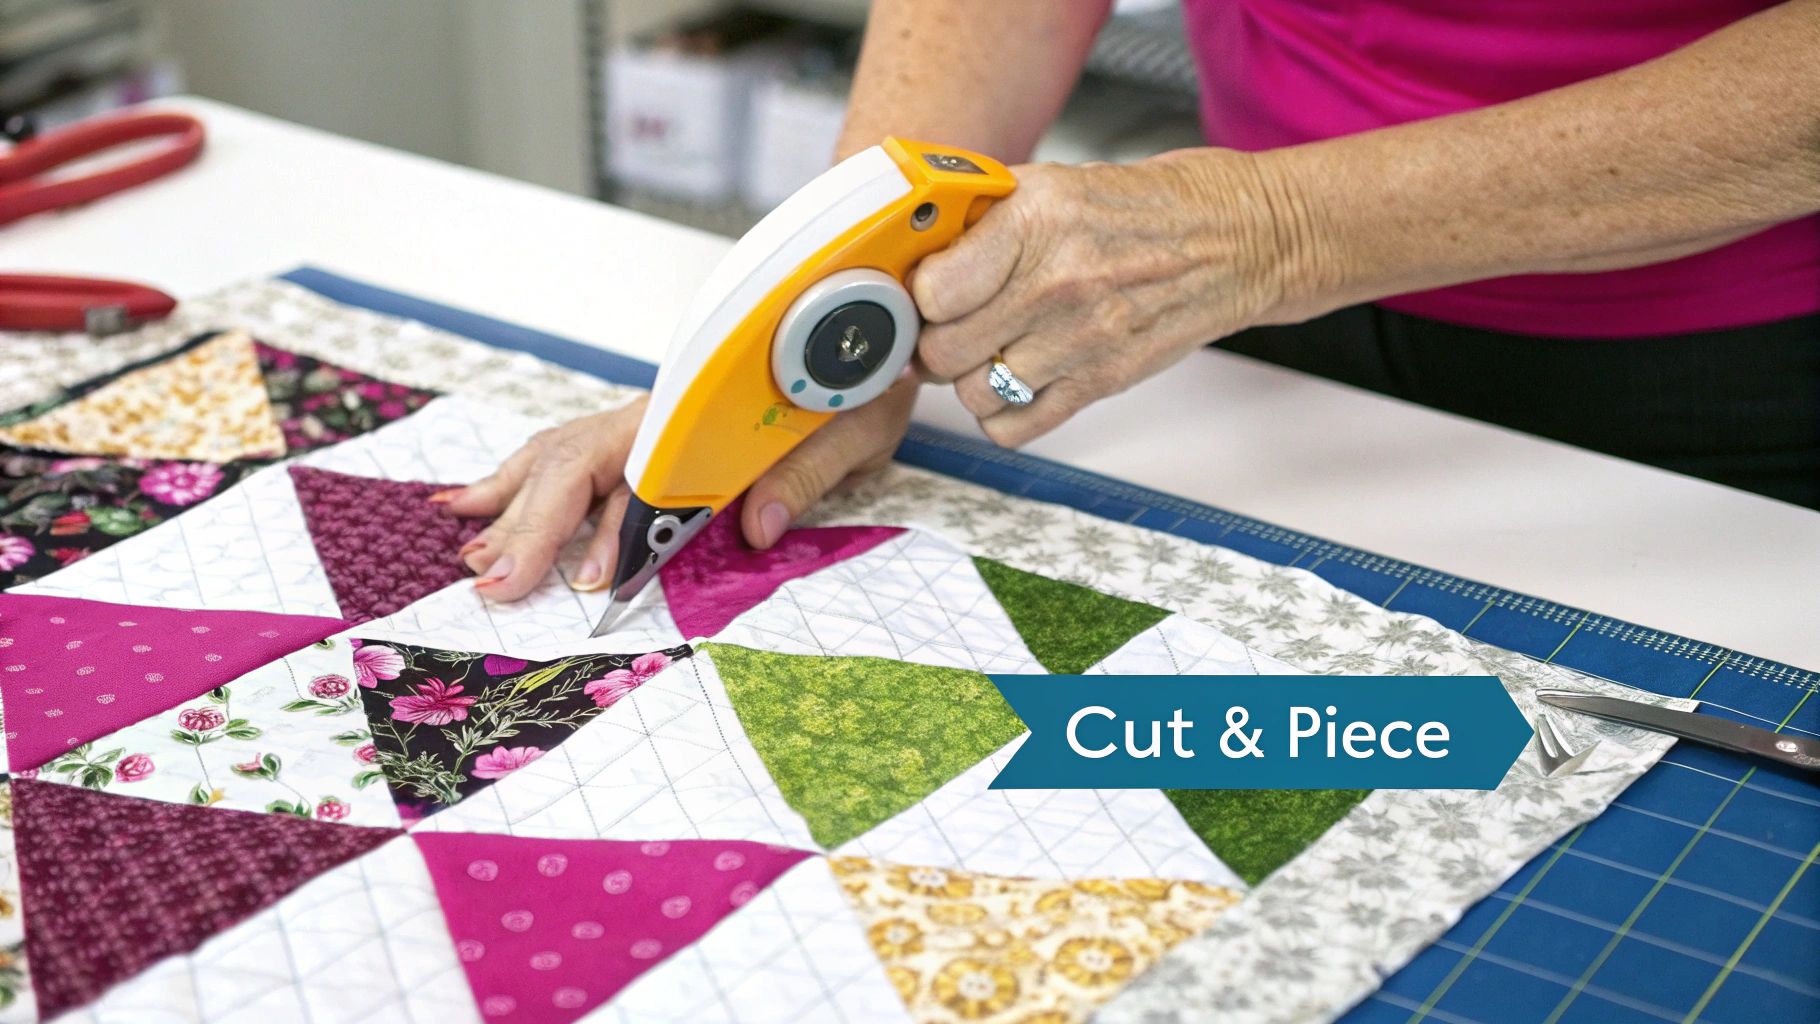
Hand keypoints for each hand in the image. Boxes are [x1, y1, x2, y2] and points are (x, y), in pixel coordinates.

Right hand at [442, 375, 918, 601]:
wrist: (865, 332)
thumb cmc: (859, 382)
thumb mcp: (851, 429)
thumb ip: (803, 474)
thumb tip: (756, 526)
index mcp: (706, 413)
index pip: (639, 474)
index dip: (607, 529)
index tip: (588, 581)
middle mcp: (661, 413)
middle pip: (575, 462)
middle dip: (528, 523)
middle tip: (492, 582)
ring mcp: (646, 420)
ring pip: (559, 454)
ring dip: (510, 501)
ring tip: (468, 543)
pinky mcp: (645, 431)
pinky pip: (570, 455)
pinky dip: (520, 480)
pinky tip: (480, 502)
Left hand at [912, 151, 1306, 445]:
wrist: (1238, 239)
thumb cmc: (1145, 210)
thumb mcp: (1057, 186)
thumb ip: (986, 222)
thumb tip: (916, 263)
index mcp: (1038, 220)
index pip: (933, 289)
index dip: (919, 296)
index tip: (927, 292)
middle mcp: (1057, 282)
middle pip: (944, 350)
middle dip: (937, 341)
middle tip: (955, 325)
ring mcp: (1082, 339)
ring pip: (972, 394)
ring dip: (970, 379)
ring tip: (992, 350)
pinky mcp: (1101, 382)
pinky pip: (1014, 427)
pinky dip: (1002, 415)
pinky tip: (1017, 383)